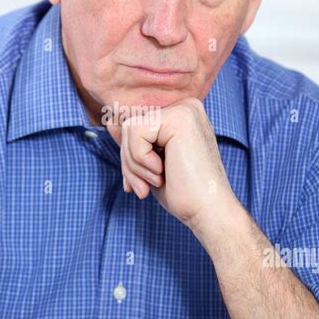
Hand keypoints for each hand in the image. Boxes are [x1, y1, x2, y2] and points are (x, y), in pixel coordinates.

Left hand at [105, 97, 235, 229]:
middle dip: (129, 163)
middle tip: (144, 188)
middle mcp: (185, 107)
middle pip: (129, 125)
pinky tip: (161, 172)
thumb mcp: (149, 165)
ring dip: (133, 164)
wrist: (208, 211)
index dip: (129, 157)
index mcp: (181, 117)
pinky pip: (135, 132)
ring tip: (154, 181)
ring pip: (129, 128)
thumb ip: (133, 142)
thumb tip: (110, 121)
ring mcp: (184, 110)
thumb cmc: (183, 194)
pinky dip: (140, 159)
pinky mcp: (179, 118)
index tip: (138, 183)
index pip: (135, 126)